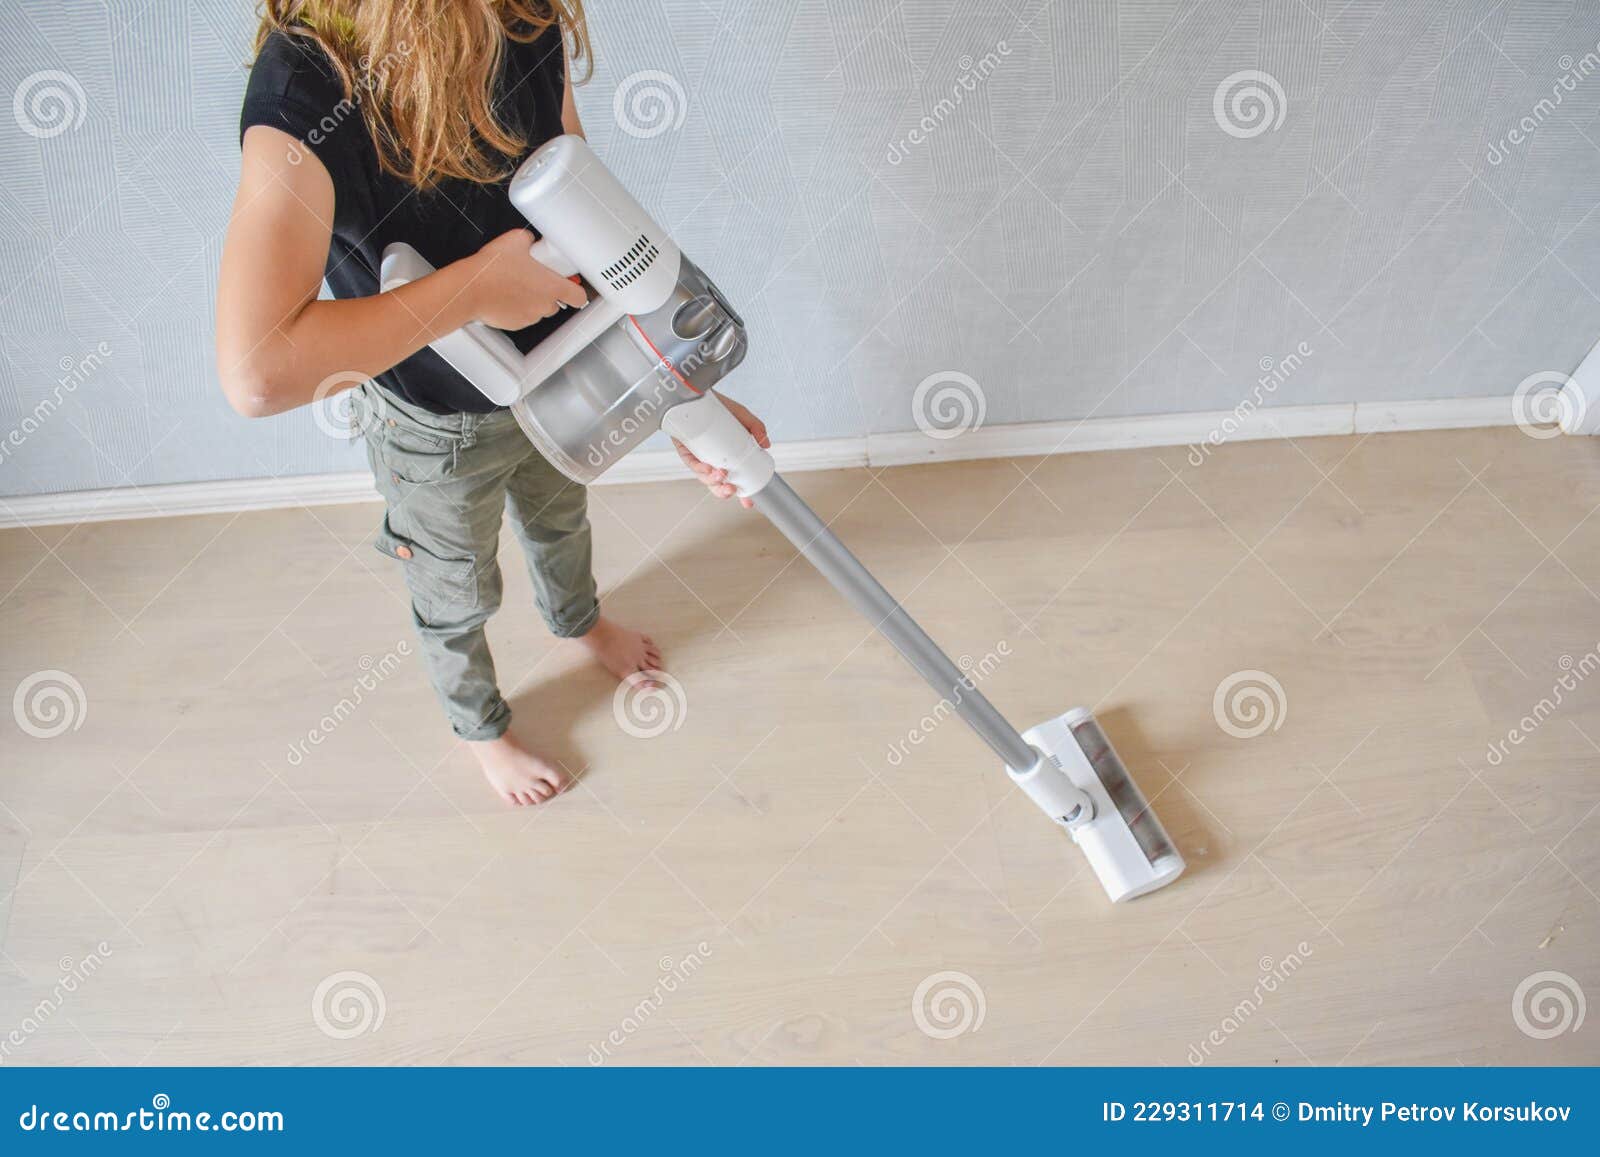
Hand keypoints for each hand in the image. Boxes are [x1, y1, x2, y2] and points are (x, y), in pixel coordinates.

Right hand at [464, 228, 587, 328]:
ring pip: (537, 309)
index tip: (572, 286)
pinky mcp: (514, 324)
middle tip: (534, 278)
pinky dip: (516, 308)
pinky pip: (521, 316)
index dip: (577, 291)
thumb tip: (528, 241)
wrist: (470, 289)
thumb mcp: (516, 240)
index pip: (579, 296)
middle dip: (547, 292)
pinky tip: (504, 294)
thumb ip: (529, 241)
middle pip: (556, 302)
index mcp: (552, 286)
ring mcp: (529, 317)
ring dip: (531, 300)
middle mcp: (544, 305)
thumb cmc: (493, 268)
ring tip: (515, 284)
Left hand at [672, 393, 769, 508]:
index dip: (741, 494)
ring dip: (712, 480)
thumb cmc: (720, 407)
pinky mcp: (685, 450)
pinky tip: (707, 467)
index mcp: (727, 458)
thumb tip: (766, 444)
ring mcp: (698, 457)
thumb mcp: (742, 416)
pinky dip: (699, 468)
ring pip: (704, 477)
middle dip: (723, 492)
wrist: (698, 393)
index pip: (734, 481)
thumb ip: (756, 428)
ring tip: (721, 475)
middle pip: (717, 484)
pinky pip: (690, 463)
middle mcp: (712, 460)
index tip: (748, 503)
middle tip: (732, 489)